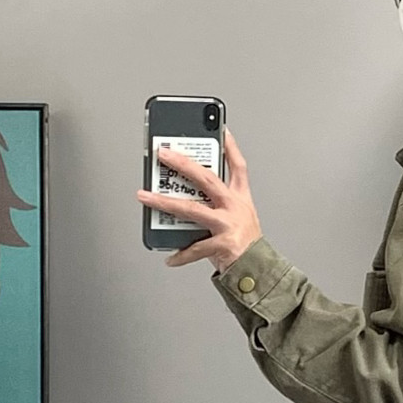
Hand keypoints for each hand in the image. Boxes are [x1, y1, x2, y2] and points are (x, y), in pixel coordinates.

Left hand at [139, 128, 261, 270]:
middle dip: (183, 164)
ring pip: (191, 209)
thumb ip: (211, 206)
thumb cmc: (244, 245)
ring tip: (144, 197)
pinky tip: (170, 258)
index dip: (230, 146)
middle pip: (207, 178)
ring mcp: (229, 224)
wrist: (258, 273)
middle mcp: (235, 207)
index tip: (221, 129)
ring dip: (163, 202)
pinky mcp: (223, 244)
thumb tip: (179, 198)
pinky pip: (194, 247)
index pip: (237, 165)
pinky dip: (180, 254)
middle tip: (164, 154)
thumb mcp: (234, 219)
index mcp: (239, 198)